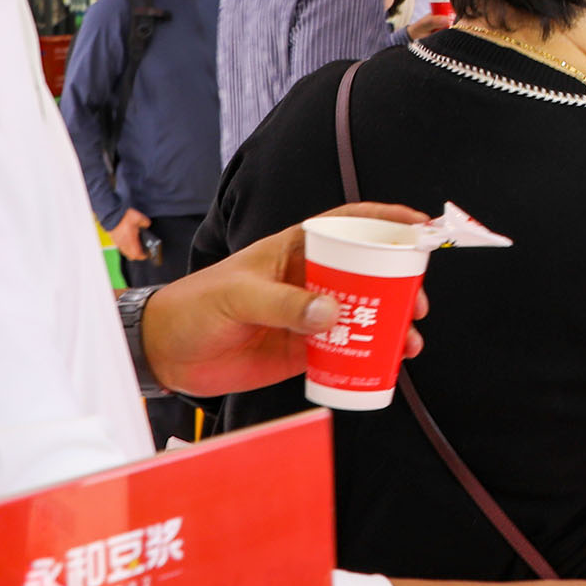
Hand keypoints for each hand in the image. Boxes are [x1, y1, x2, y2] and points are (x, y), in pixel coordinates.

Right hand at [107, 209, 150, 261]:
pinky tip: (128, 239)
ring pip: (125, 251)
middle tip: (142, 251)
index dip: (143, 256)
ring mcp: (117, 241)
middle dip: (137, 255)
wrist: (111, 213)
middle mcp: (123, 243)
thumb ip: (145, 223)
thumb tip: (147, 225)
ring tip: (136, 246)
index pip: (137, 254)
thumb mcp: (139, 217)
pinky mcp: (113, 238)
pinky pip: (120, 246)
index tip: (147, 254)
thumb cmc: (125, 216)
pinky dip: (125, 246)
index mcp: (131, 240)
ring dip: (131, 251)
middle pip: (131, 255)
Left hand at [140, 202, 430, 397]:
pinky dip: (368, 356)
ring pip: (363, 315)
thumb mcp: (239, 296)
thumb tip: (333, 312)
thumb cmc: (195, 306)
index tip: (420, 226)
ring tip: (408, 341)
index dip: (386, 220)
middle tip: (418, 304)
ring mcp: (308, 316)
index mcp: (294, 250)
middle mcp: (308, 279)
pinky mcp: (302, 350)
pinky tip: (384, 364)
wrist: (165, 353)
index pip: (348, 225)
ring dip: (390, 325)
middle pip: (367, 273)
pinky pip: (345, 350)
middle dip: (400, 285)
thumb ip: (284, 303)